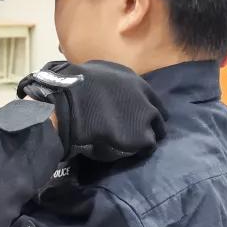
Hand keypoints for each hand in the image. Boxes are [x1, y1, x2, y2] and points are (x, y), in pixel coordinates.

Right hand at [17, 60, 166, 161]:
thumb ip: (109, 82)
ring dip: (146, 137)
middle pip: (157, 115)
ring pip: (155, 131)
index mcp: (134, 81)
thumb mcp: (97, 73)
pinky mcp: (141, 136)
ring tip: (133, 145)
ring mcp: (145, 117)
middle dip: (149, 124)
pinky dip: (140, 150)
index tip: (135, 117)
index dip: (142, 109)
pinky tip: (130, 152)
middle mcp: (145, 97)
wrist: (69, 103)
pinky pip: (148, 146)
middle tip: (135, 133)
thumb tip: (105, 87)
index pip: (150, 98)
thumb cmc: (76, 86)